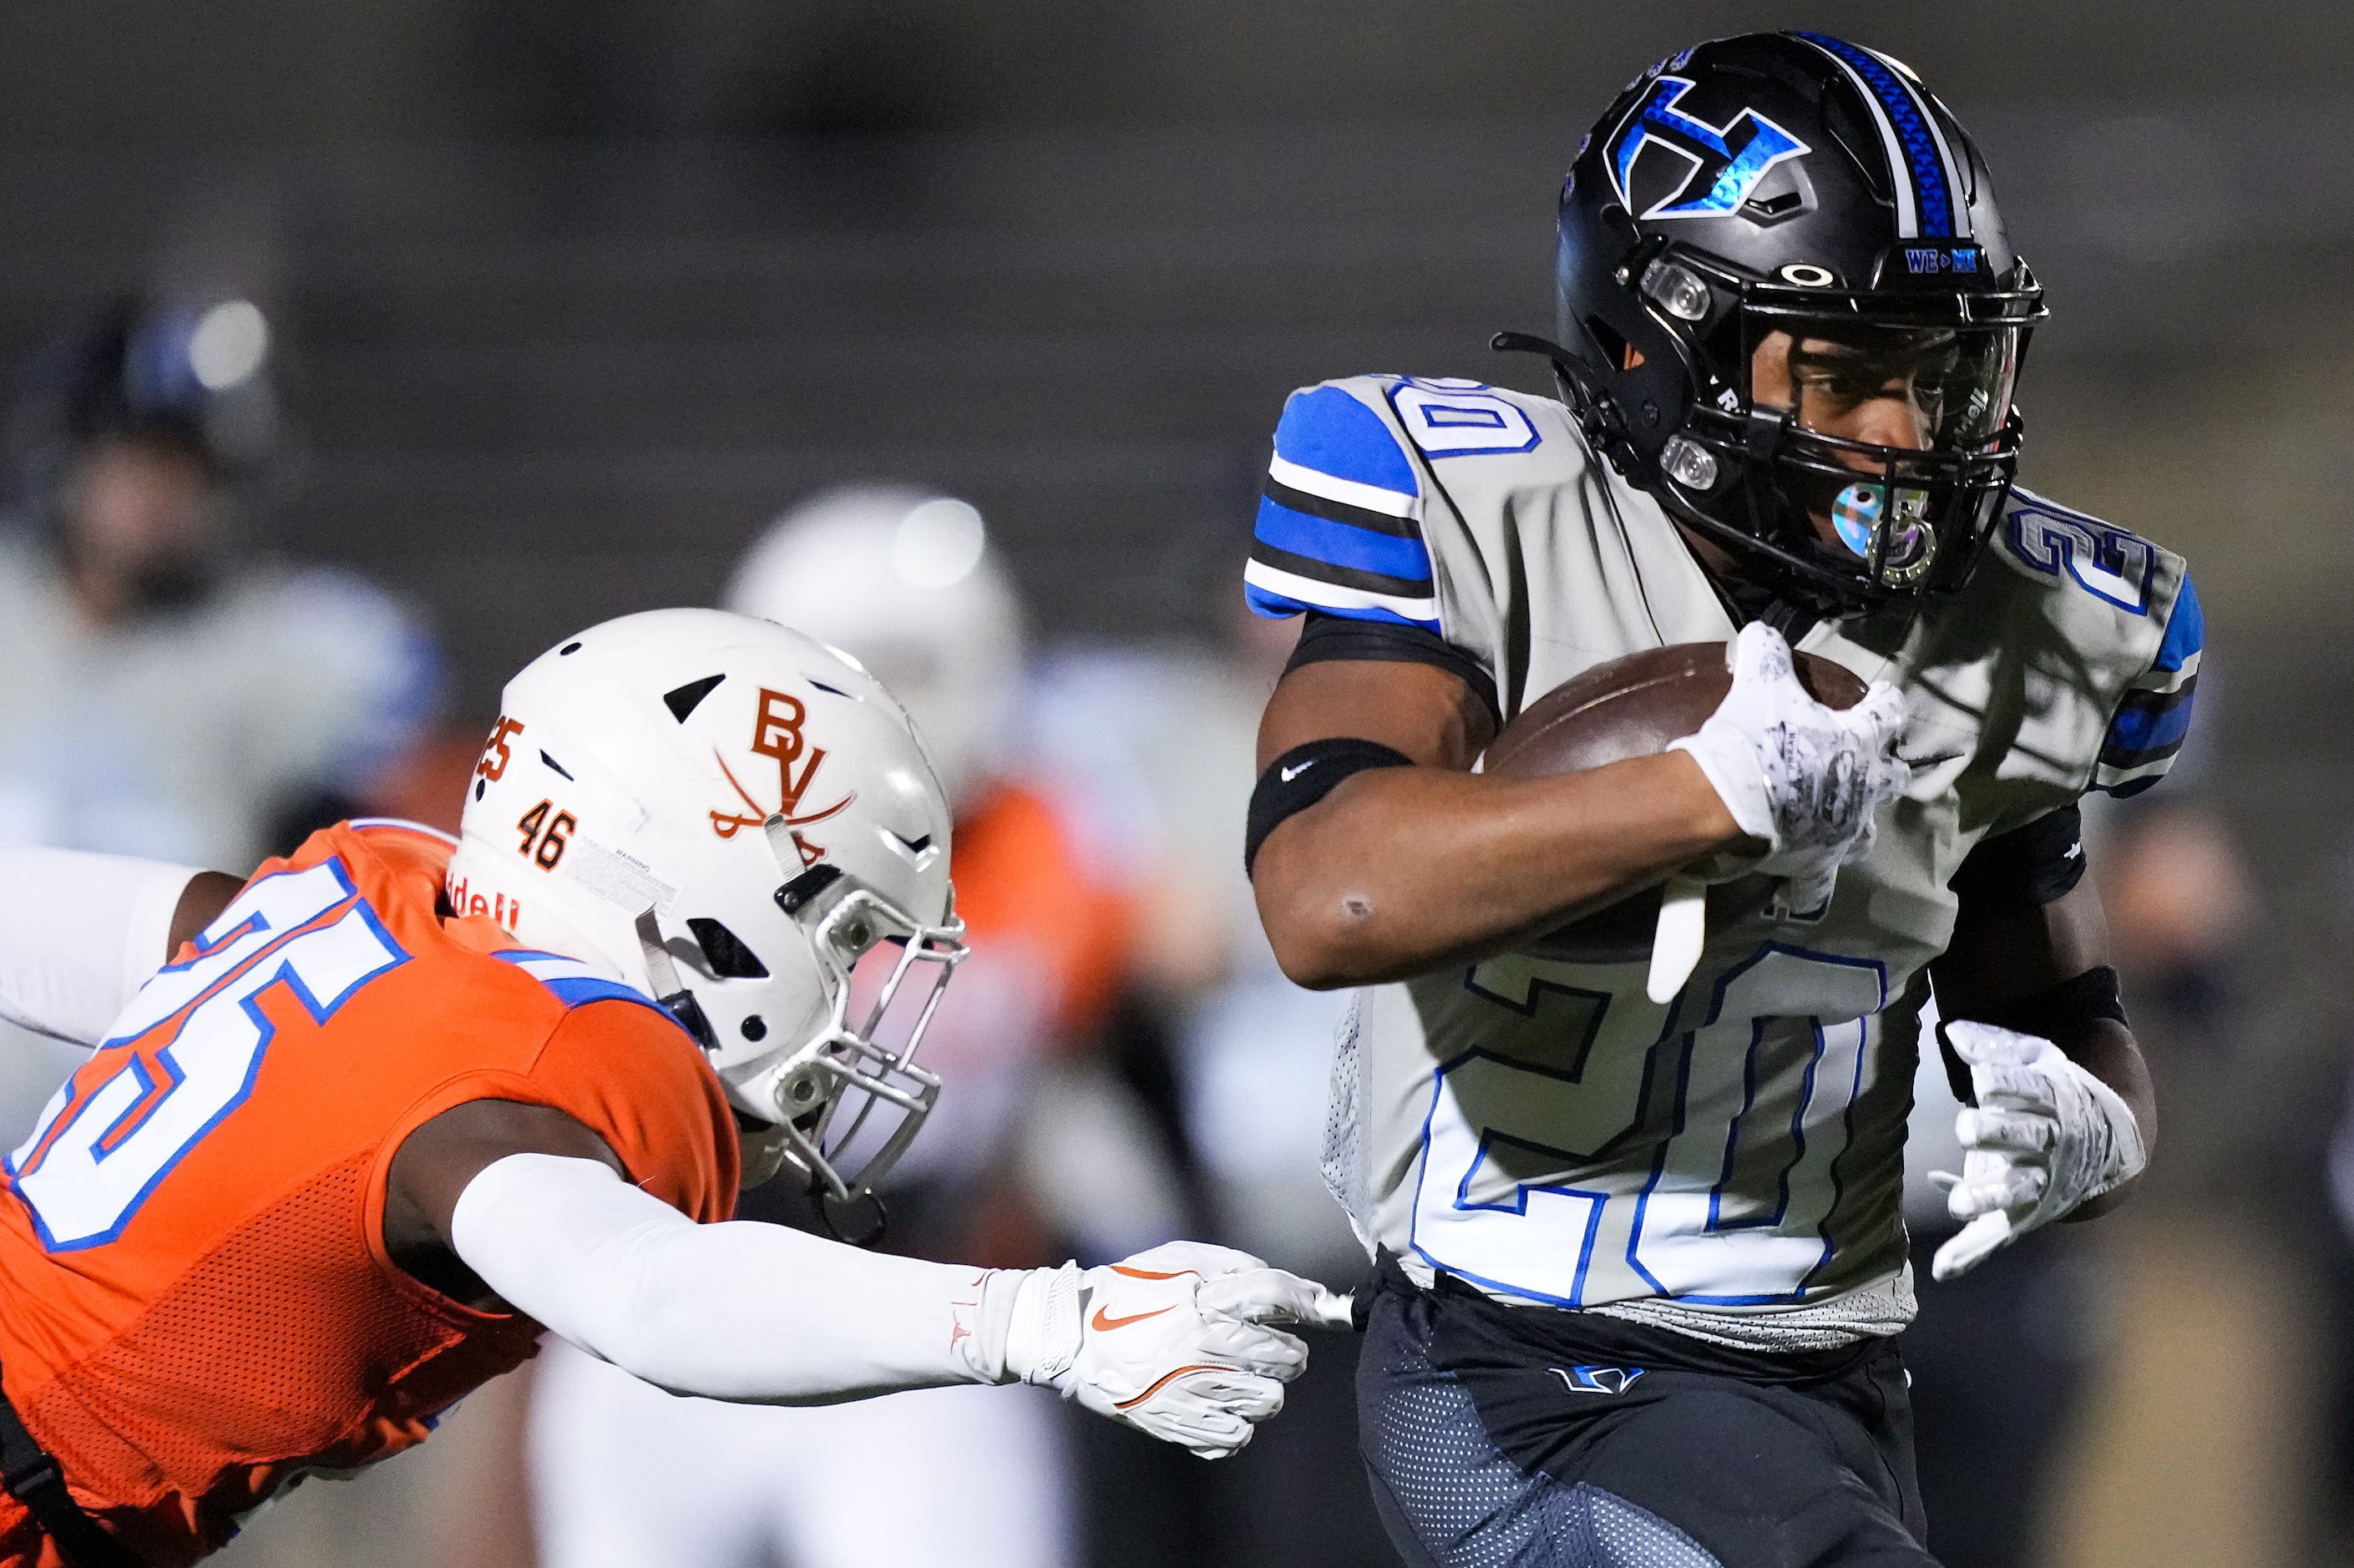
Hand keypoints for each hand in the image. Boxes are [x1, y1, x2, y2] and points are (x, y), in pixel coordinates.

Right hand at [1002, 1241, 1345, 1458]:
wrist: (1071, 1338)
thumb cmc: (1128, 1291)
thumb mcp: (1177, 1260)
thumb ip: (1232, 1268)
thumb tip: (1282, 1283)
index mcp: (1203, 1301)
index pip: (1278, 1296)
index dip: (1313, 1303)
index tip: (1330, 1309)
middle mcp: (1204, 1346)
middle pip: (1289, 1359)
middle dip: (1285, 1352)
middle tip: (1265, 1347)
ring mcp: (1192, 1390)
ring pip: (1270, 1402)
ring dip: (1263, 1390)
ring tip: (1238, 1378)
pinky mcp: (1178, 1424)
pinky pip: (1236, 1436)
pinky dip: (1235, 1424)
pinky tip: (1218, 1404)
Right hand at [1667, 623, 1909, 883]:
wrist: (1727, 802)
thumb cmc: (1753, 740)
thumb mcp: (1759, 684)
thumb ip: (1765, 654)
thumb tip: (1758, 631)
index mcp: (1857, 743)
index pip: (1887, 715)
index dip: (1887, 703)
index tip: (1886, 697)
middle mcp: (1860, 791)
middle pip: (1891, 779)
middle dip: (1887, 771)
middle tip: (1875, 765)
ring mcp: (1840, 833)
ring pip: (1864, 833)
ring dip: (1857, 823)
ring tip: (1843, 820)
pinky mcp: (1813, 866)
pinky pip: (1816, 887)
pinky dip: (1810, 887)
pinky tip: (1803, 886)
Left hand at [1928, 1020, 2147, 1280]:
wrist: (2112, 1143)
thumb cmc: (2059, 1090)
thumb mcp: (2038, 1060)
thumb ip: (1995, 1048)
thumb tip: (1953, 1032)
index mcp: (2055, 1101)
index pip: (2030, 1090)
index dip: (2007, 1084)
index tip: (1981, 1078)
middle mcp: (2050, 1146)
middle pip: (2023, 1140)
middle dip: (1997, 1134)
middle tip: (1967, 1126)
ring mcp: (2039, 1182)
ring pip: (2014, 1191)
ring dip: (1987, 1197)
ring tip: (1958, 1202)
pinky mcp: (2023, 1213)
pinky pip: (1995, 1236)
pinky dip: (1971, 1253)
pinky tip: (1943, 1268)